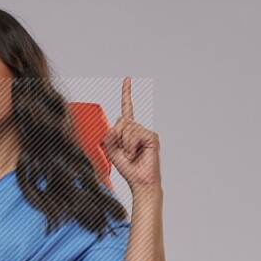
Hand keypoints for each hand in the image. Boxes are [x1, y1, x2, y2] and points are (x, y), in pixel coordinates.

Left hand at [100, 78, 161, 192]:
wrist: (139, 181)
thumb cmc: (128, 168)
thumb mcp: (111, 151)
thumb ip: (108, 137)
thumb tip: (114, 128)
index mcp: (128, 131)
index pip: (127, 108)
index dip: (127, 93)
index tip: (127, 79)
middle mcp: (138, 129)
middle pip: (120, 121)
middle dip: (117, 137)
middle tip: (124, 152)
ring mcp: (145, 132)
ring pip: (126, 128)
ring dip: (124, 144)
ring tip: (130, 155)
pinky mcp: (152, 137)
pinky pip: (134, 134)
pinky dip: (130, 146)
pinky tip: (135, 154)